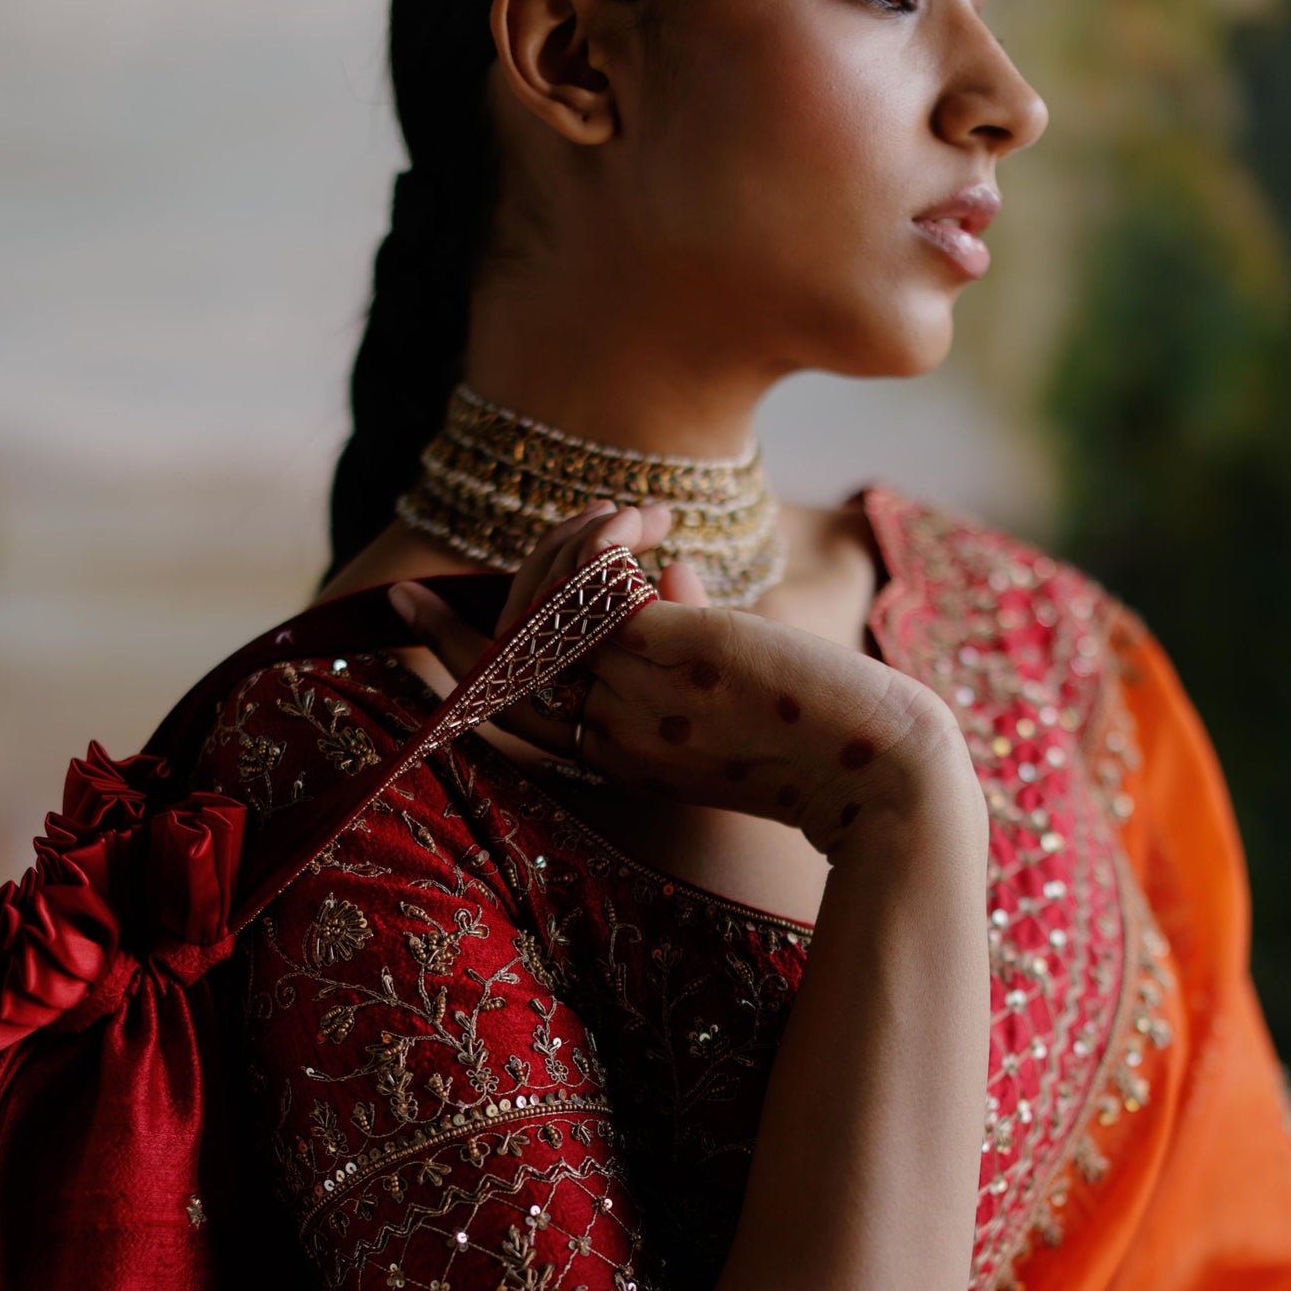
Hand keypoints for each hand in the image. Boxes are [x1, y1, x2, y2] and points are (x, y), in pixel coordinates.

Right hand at [388, 501, 970, 859]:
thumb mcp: (728, 694)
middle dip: (495, 580)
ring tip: (632, 516)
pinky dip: (607, 538)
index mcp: (615, 755)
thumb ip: (681, 636)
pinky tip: (651, 522)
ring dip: (573, 542)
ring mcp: (633, 700)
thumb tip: (665, 570)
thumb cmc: (824, 737)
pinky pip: (588, 585)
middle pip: (503, 655)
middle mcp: (608, 735)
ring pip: (540, 608)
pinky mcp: (667, 656)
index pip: (503, 708)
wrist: (884, 774)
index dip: (449, 652)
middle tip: (566, 520)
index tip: (405, 601)